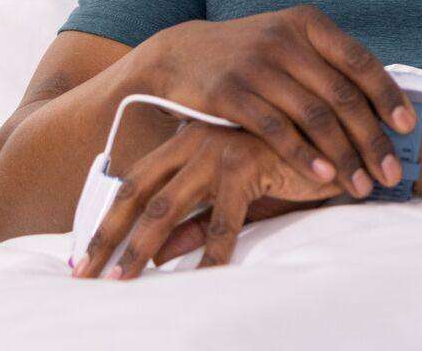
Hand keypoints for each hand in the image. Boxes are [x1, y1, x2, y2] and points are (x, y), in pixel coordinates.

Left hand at [73, 121, 341, 278]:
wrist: (337, 138)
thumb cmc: (285, 166)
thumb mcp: (231, 199)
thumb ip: (194, 221)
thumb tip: (156, 256)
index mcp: (186, 141)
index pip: (134, 185)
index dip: (106, 223)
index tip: (84, 260)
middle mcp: (194, 140)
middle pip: (138, 194)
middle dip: (108, 236)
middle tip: (84, 275)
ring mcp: (218, 149)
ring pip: (167, 207)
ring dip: (141, 249)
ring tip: (122, 282)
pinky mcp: (246, 164)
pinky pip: (221, 221)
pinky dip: (209, 255)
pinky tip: (197, 281)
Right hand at [138, 5, 415, 199]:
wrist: (179, 53)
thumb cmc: (249, 56)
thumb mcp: (288, 42)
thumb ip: (328, 65)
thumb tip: (385, 100)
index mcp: (307, 24)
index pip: (359, 61)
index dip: (387, 96)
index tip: (408, 128)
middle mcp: (285, 39)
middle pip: (342, 95)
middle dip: (372, 139)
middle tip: (391, 174)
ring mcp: (256, 65)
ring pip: (314, 116)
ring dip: (344, 155)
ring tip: (361, 186)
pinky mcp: (229, 92)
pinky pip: (276, 129)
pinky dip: (303, 155)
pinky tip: (323, 176)